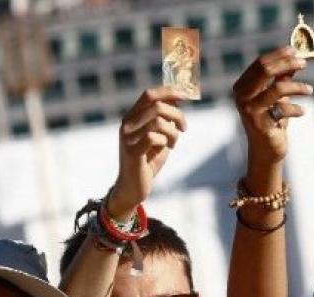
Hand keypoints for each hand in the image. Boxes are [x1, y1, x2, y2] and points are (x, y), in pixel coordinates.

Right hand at [108, 88, 186, 217]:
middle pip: (157, 106)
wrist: (134, 187)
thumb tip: (177, 98)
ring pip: (159, 122)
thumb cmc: (148, 160)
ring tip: (173, 143)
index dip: (169, 92)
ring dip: (173, 133)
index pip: (149, 95)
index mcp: (131, 117)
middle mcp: (126, 124)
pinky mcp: (132, 152)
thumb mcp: (160, 136)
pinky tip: (166, 149)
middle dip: (177, 115)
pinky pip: (154, 138)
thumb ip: (165, 119)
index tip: (187, 95)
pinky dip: (165, 142)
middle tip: (184, 128)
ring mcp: (127, 138)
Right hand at [232, 47, 311, 168]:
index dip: (279, 55)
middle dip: (287, 63)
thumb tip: (293, 57)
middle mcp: (242, 96)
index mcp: (242, 86)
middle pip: (265, 70)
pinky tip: (303, 111)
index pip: (260, 63)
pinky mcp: (261, 124)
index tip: (296, 51)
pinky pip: (284, 109)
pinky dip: (297, 109)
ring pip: (277, 89)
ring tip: (310, 90)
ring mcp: (250, 110)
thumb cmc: (272, 120)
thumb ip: (281, 77)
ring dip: (298, 87)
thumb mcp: (276, 96)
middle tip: (304, 63)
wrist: (267, 150)